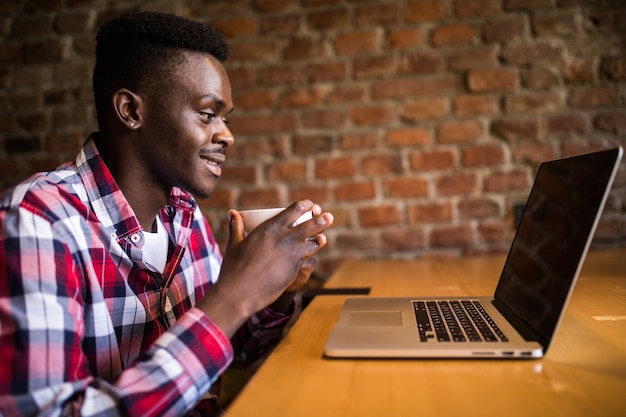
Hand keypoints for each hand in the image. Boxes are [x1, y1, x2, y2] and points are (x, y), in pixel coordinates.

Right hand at [196, 200, 332, 335]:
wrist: (239, 292)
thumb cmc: (234, 267)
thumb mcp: (235, 243)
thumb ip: (236, 226)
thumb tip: (232, 213)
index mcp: (271, 228)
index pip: (294, 210)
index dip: (306, 206)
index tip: (310, 205)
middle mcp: (285, 238)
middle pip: (311, 225)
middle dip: (322, 220)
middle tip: (328, 217)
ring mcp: (292, 254)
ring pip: (314, 244)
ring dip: (318, 241)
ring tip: (322, 239)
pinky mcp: (295, 269)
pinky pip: (308, 261)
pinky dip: (309, 258)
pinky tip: (309, 258)